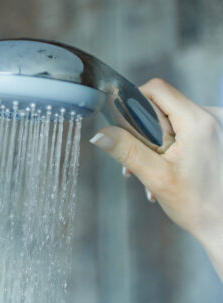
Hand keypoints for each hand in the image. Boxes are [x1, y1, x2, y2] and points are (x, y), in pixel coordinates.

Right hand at [89, 79, 222, 249]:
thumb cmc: (198, 204)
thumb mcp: (155, 176)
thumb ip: (126, 150)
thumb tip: (99, 133)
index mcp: (198, 121)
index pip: (157, 89)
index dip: (134, 102)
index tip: (123, 128)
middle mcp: (212, 116)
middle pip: (163, 107)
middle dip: (144, 134)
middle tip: (138, 164)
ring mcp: (216, 126)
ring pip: (172, 121)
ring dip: (155, 146)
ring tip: (151, 176)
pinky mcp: (217, 136)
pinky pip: (185, 131)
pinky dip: (170, 149)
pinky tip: (166, 173)